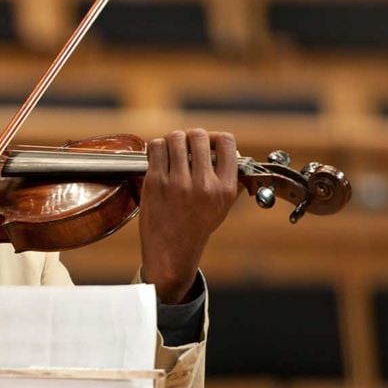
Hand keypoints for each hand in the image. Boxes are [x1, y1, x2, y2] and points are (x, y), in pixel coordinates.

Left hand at [140, 129, 238, 302]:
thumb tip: (232, 154)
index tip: (209, 143)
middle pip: (198, 136)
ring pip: (175, 138)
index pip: (226, 143)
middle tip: (187, 144)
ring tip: (172, 149)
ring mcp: (177, 183)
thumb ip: (229, 180)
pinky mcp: (155, 183)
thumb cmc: (196, 227)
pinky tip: (159, 155)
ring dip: (173, 139)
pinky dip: (157, 147)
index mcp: (224, 188)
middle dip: (192, 136)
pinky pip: (156, 148)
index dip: (216, 138)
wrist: (171, 251)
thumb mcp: (222, 206)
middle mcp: (203, 184)